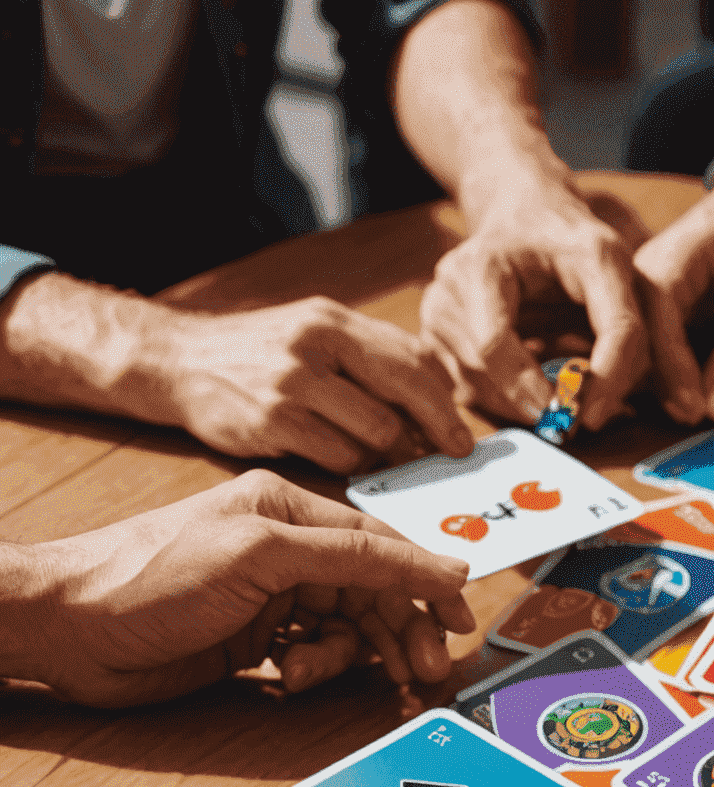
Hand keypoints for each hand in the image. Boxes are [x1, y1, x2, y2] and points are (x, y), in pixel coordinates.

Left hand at [3, 471, 474, 705]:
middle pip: (375, 593)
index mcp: (290, 511)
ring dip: (351, 659)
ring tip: (324, 679)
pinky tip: (287, 680)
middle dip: (399, 634)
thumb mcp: (262, 554)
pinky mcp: (255, 640)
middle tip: (420, 675)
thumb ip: (358, 557)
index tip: (460, 624)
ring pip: (348, 630)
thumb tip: (444, 564)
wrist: (64, 628)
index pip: (384, 547)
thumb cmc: (148, 576)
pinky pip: (315, 657)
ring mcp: (271, 597)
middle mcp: (287, 551)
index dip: (428, 585)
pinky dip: (314, 673)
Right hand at [148, 296, 473, 473]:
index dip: (445, 403)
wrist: (178, 359)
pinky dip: (349, 465)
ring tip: (375, 454)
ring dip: (385, 452)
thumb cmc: (260, 355)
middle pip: (406, 393)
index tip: (461, 435)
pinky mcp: (273, 421)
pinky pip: (340, 457)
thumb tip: (437, 401)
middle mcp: (317, 344)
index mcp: (335, 320)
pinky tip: (338, 458)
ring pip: (377, 431)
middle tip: (451, 455)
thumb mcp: (316, 334)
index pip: (413, 359)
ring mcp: (293, 382)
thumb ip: (371, 359)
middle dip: (437, 429)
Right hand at [419, 165, 647, 430]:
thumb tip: (596, 412)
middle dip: (532, 405)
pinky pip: (458, 391)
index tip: (574, 417)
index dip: (530, 389)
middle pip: (483, 376)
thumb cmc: (571, 242)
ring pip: (474, 391)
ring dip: (521, 408)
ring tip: (559, 396)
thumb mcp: (609, 266)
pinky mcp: (434, 338)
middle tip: (575, 418)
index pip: (494, 346)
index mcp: (481, 265)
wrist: (525, 217)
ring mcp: (435, 315)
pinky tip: (506, 412)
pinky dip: (488, 409)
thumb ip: (620, 330)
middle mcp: (447, 289)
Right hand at [634, 152, 713, 425]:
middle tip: (671, 434)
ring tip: (671, 430)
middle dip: (650, 393)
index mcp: (664, 266)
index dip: (673, 376)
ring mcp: (643, 300)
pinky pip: (652, 358)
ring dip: (651, 395)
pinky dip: (663, 386)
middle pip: (634, 348)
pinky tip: (677, 411)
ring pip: (638, 358)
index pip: (656, 327)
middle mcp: (640, 283)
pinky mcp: (655, 317)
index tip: (693, 414)